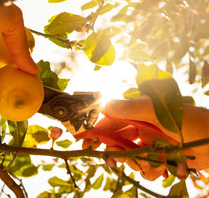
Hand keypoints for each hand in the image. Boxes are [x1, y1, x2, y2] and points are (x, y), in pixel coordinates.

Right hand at [76, 96, 208, 179]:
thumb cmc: (193, 122)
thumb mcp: (159, 112)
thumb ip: (130, 108)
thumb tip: (103, 105)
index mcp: (139, 114)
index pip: (111, 121)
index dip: (96, 131)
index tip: (84, 143)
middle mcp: (144, 128)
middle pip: (118, 143)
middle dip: (117, 153)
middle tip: (116, 161)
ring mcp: (153, 144)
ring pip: (132, 158)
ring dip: (139, 164)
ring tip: (155, 163)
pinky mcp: (163, 158)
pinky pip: (149, 169)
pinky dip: (154, 171)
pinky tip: (167, 169)